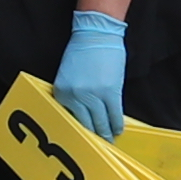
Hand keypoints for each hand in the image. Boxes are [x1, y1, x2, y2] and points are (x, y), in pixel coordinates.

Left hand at [53, 10, 127, 139]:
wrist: (96, 34)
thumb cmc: (81, 52)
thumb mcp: (68, 76)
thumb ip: (72, 95)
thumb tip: (81, 115)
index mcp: (61, 92)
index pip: (70, 118)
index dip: (79, 130)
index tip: (84, 138)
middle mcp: (75, 97)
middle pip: (85, 124)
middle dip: (93, 136)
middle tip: (99, 145)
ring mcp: (93, 96)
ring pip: (101, 123)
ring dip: (106, 133)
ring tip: (110, 140)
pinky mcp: (110, 92)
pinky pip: (114, 115)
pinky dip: (117, 124)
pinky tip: (118, 130)